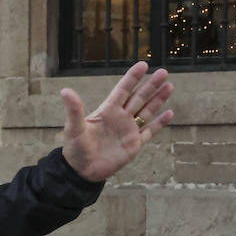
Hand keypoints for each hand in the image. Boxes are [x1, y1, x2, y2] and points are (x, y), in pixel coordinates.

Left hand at [60, 62, 173, 181]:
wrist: (81, 171)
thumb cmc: (75, 148)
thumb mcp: (74, 128)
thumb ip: (74, 110)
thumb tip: (65, 90)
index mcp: (107, 110)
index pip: (122, 90)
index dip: (132, 78)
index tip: (144, 65)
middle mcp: (120, 117)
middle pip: (139, 98)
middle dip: (151, 85)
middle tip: (164, 72)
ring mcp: (128, 130)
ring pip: (147, 111)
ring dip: (158, 99)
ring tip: (169, 86)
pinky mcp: (134, 144)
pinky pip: (149, 131)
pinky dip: (160, 123)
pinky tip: (170, 113)